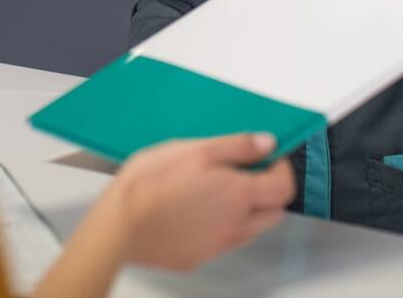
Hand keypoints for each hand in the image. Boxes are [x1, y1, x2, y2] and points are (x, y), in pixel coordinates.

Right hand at [110, 133, 294, 271]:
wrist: (119, 224)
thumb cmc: (152, 183)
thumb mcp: (196, 149)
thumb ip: (237, 146)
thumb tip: (267, 143)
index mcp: (238, 195)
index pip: (284, 188)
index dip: (282, 169)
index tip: (269, 158)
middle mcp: (234, 226)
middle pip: (273, 214)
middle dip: (269, 192)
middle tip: (247, 173)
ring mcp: (215, 246)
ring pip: (248, 231)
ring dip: (246, 211)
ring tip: (215, 191)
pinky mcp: (195, 258)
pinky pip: (220, 243)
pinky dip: (218, 227)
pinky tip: (193, 212)